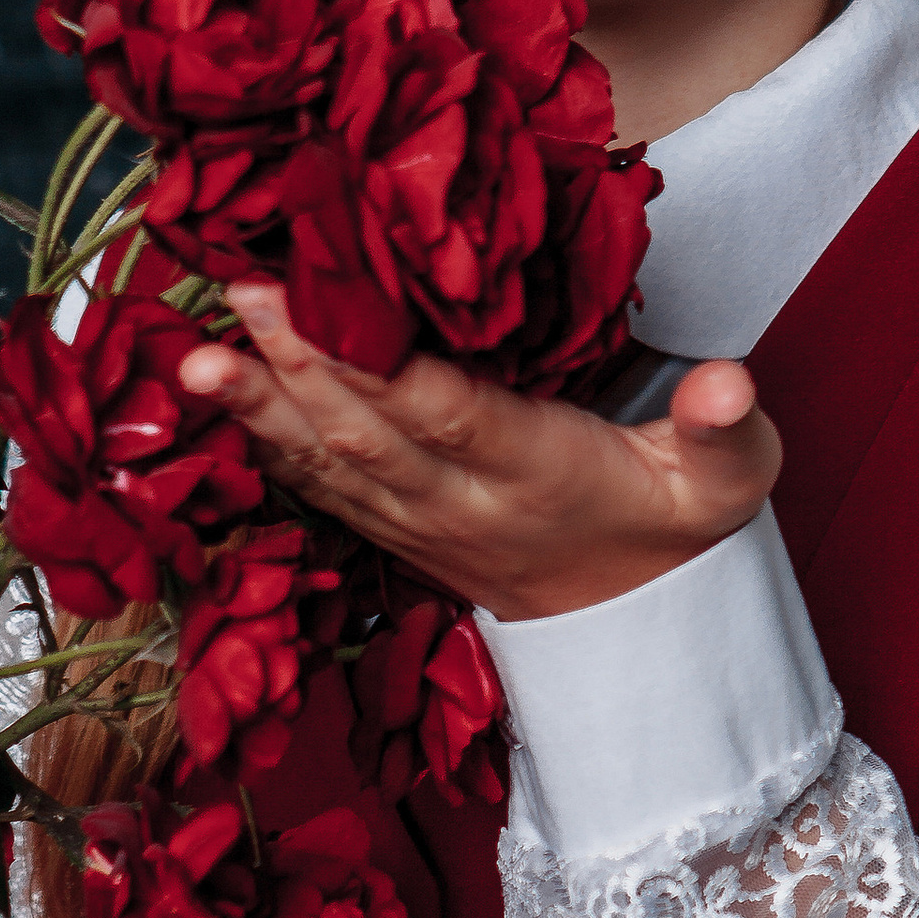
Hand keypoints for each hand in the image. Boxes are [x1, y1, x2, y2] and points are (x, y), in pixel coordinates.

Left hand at [179, 280, 779, 623]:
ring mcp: (416, 523)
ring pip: (327, 463)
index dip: (393, 370)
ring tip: (191, 359)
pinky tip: (208, 400)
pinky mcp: (388, 529)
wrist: (630, 624)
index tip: (339, 307)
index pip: (457, 417)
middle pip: (370, 433)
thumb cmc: (673, 523)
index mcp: (540, 473)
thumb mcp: (727, 484)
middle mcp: (463, 503)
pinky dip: (259, 442)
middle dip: (299, 367)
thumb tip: (727, 382)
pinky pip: (315, 487)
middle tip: (240, 293)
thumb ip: (726, 430)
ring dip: (256, 409)